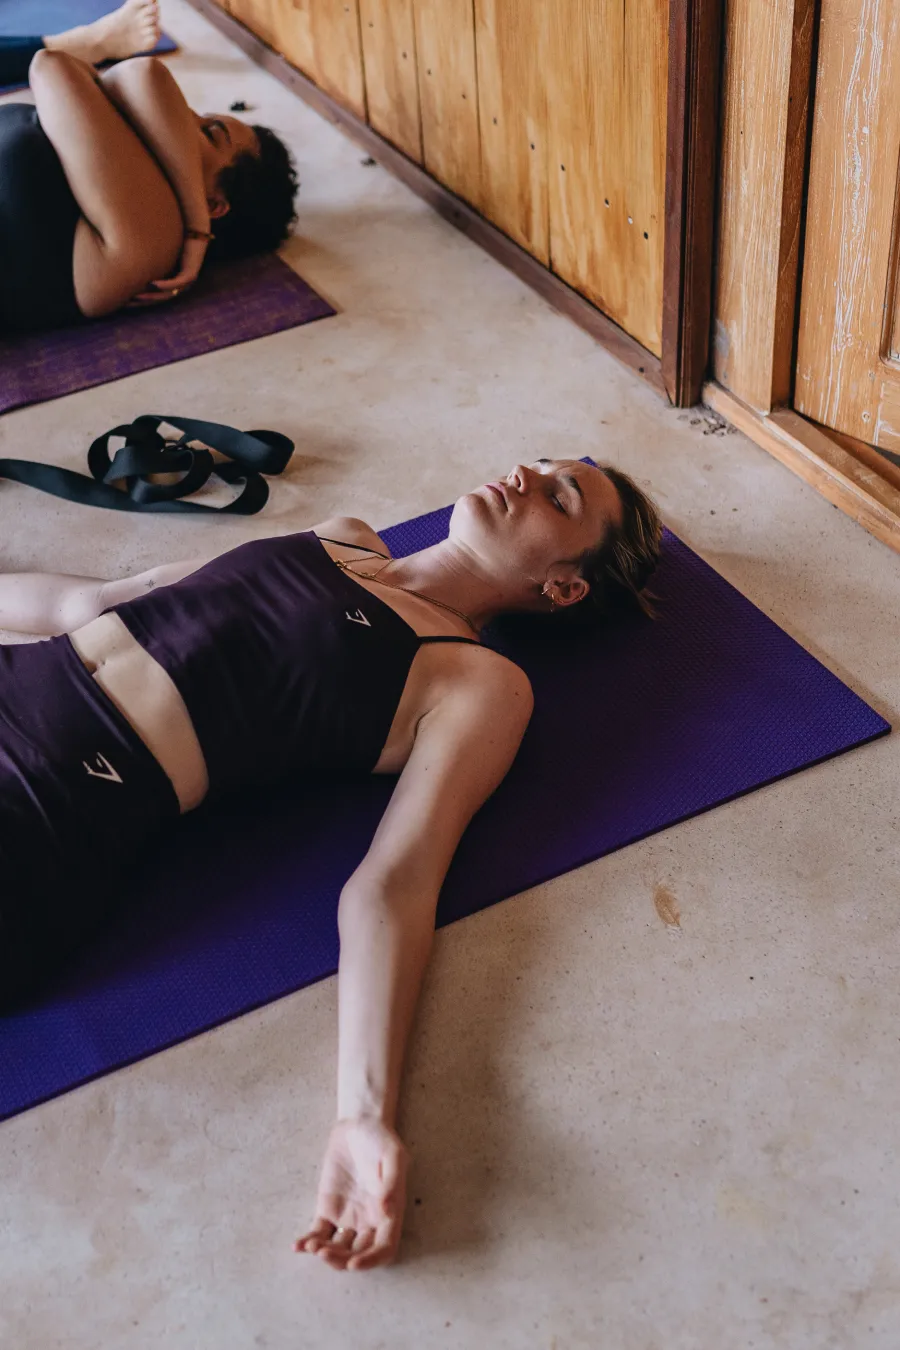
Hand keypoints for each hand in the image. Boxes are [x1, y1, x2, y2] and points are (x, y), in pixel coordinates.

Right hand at [130, 233, 209, 304]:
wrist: (194, 230)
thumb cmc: (173, 237)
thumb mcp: (156, 249)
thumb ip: (144, 257)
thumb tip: (123, 257)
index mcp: (170, 281)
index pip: (153, 295)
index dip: (139, 299)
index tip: (123, 300)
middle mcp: (179, 285)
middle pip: (159, 298)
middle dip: (143, 301)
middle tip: (127, 302)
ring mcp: (186, 282)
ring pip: (168, 293)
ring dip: (152, 295)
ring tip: (137, 296)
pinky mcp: (191, 274)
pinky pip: (177, 282)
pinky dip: (165, 284)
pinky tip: (152, 283)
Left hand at [295, 1117, 408, 1270]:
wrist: (358, 1124)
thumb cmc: (381, 1138)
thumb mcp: (393, 1155)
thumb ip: (392, 1183)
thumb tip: (387, 1212)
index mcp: (389, 1213)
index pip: (384, 1249)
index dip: (370, 1261)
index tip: (353, 1263)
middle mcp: (370, 1220)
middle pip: (358, 1254)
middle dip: (342, 1260)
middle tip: (324, 1252)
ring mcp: (348, 1216)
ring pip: (338, 1247)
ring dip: (325, 1253)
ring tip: (311, 1245)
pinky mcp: (328, 1208)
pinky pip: (319, 1231)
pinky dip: (309, 1241)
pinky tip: (298, 1245)